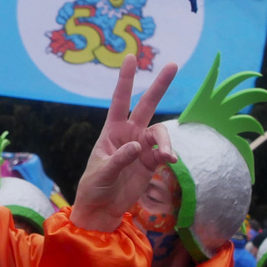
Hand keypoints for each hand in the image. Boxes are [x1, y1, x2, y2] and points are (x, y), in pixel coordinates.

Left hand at [70, 58, 178, 232]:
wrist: (102, 209)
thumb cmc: (94, 187)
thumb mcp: (102, 173)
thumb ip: (119, 159)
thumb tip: (138, 146)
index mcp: (111, 131)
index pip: (119, 101)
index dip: (126, 79)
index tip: (131, 57)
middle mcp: (129, 134)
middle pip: (146, 105)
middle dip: (159, 86)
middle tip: (172, 65)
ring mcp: (142, 147)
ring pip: (160, 132)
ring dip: (165, 141)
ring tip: (167, 156)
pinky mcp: (151, 162)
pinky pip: (165, 152)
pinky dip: (169, 154)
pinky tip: (170, 161)